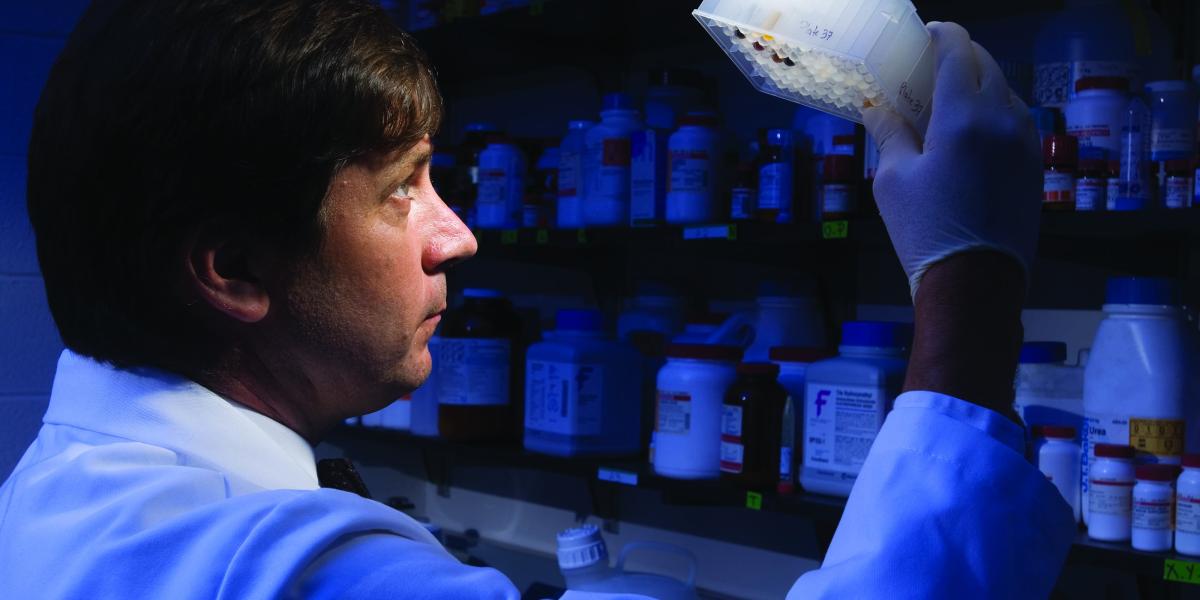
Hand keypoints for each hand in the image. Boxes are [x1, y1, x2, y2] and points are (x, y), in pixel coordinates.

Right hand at [863, 22, 1041, 299]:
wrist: (974, 283)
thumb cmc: (925, 229)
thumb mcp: (892, 180)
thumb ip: (890, 132)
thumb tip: (878, 107)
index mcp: (963, 115)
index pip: (958, 50)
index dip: (941, 34)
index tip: (924, 35)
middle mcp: (1002, 118)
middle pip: (986, 64)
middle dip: (959, 55)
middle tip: (929, 66)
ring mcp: (1024, 141)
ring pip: (1004, 91)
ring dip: (978, 83)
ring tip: (947, 99)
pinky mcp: (1033, 164)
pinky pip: (1014, 120)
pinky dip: (992, 111)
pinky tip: (969, 131)